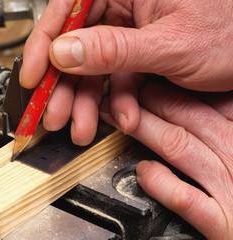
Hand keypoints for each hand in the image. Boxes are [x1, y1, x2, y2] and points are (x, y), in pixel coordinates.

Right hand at [20, 0, 232, 144]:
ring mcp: (129, 29)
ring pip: (92, 66)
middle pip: (74, 43)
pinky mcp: (136, 52)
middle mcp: (124, 3)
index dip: (42, 45)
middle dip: (63, 85)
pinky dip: (116, 100)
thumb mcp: (170, 45)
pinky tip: (121, 117)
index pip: (67, 8)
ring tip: (79, 127)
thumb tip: (62, 52)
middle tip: (52, 113)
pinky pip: (114, 76)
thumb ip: (113, 49)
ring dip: (85, 101)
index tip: (31, 77)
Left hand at [100, 79, 232, 238]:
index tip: (142, 81)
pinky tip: (143, 171)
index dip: (168, 89)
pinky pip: (185, 197)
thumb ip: (216, 125)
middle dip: (146, 101)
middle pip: (186, 116)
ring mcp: (230, 187)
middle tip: (118, 92)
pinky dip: (160, 182)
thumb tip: (188, 104)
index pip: (204, 101)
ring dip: (143, 129)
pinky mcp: (223, 222)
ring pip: (178, 146)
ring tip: (116, 119)